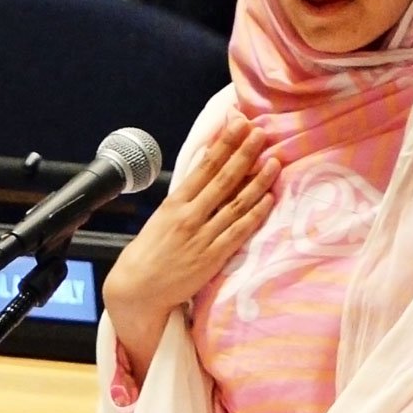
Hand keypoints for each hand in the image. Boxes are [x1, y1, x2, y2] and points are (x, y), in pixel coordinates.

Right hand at [103, 118, 279, 378]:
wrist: (138, 288)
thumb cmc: (151, 250)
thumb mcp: (162, 215)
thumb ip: (186, 194)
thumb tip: (205, 166)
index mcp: (175, 202)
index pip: (204, 166)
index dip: (224, 143)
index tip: (238, 124)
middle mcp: (190, 215)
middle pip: (223, 179)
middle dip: (244, 153)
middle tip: (260, 133)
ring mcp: (203, 236)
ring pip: (236, 203)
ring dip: (257, 181)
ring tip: (273, 161)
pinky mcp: (213, 257)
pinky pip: (239, 231)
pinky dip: (255, 214)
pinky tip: (268, 198)